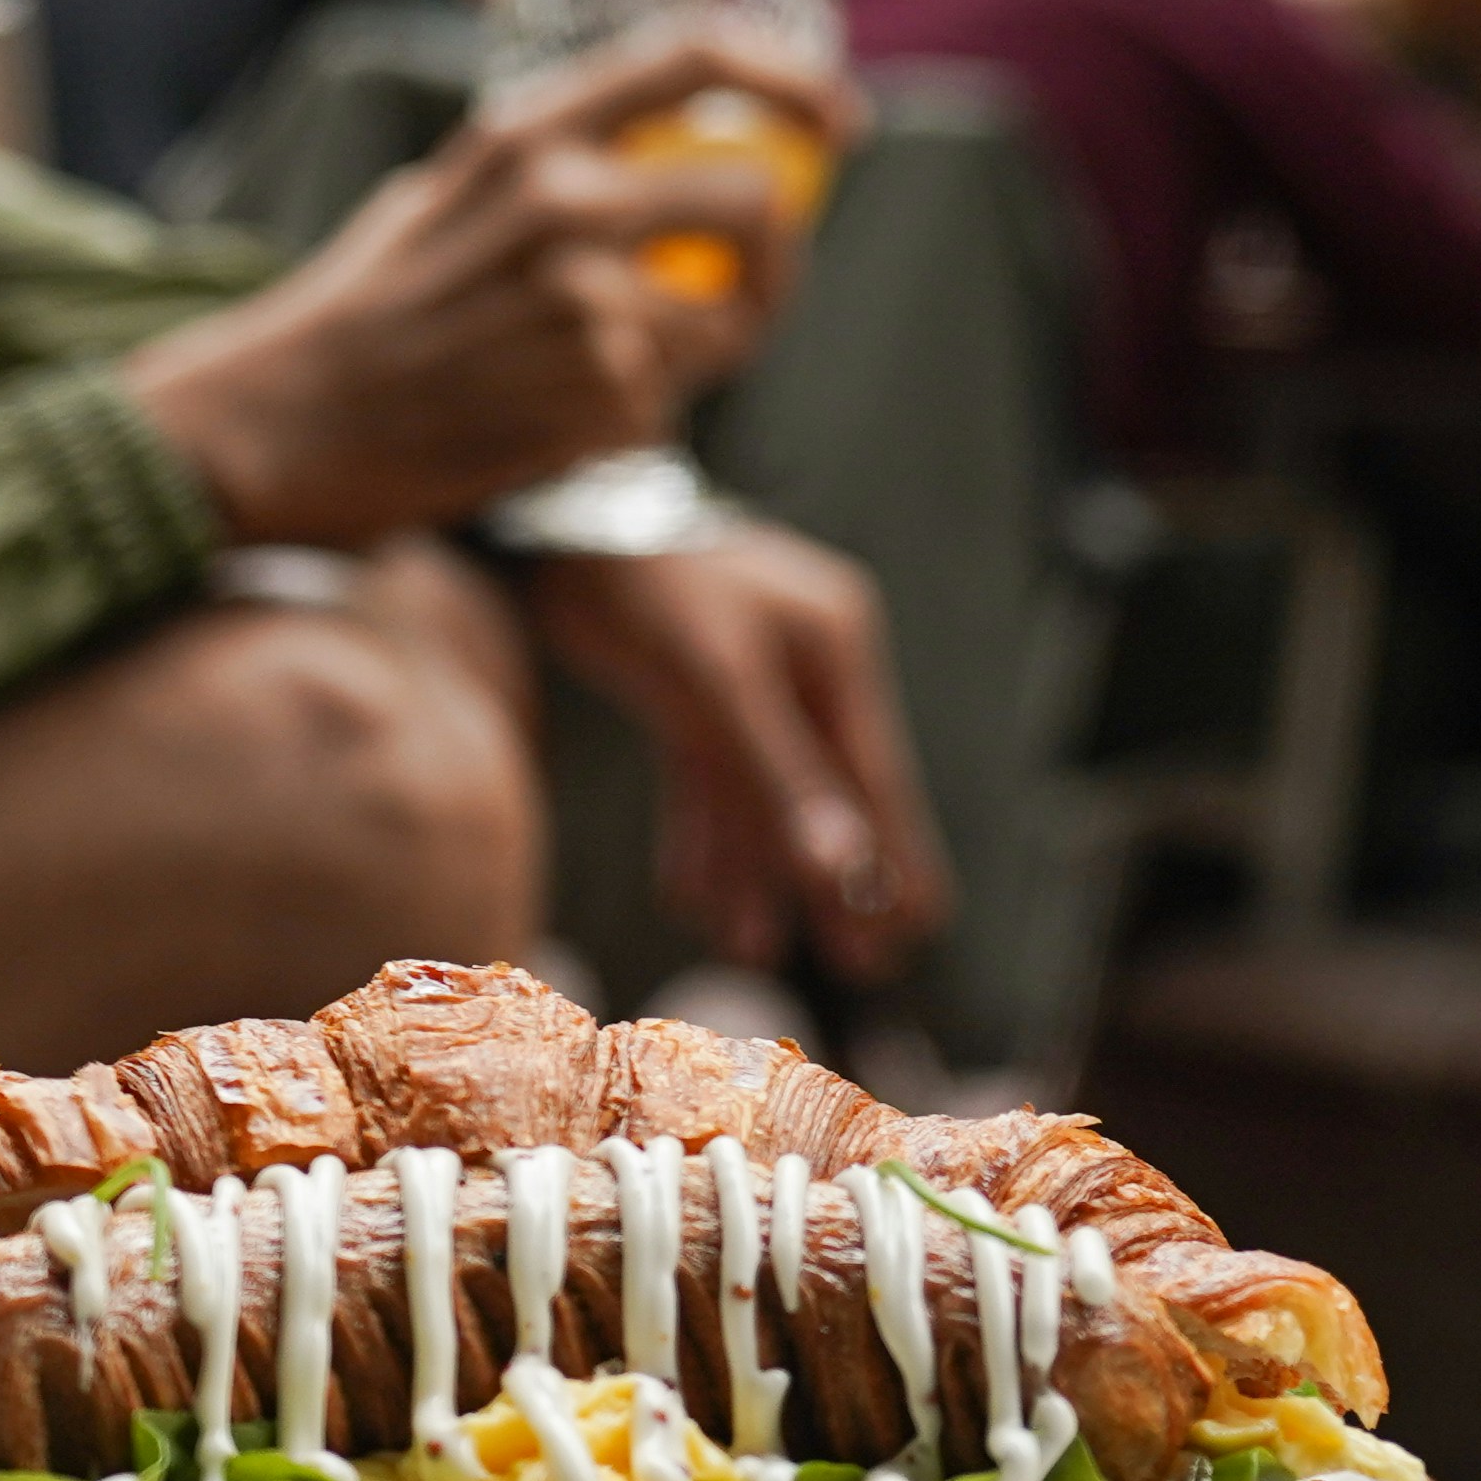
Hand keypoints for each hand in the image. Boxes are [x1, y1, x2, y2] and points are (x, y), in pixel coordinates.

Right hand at [127, 32, 864, 550]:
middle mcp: (564, 203)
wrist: (269, 428)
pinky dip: (628, 425)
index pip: (693, 57)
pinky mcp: (594, 399)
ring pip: (722, 327)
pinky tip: (549, 423)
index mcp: (521, 136)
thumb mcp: (433, 200)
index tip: (837, 121)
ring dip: (690, 363)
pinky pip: (667, 409)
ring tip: (598, 381)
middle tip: (750, 293)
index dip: (790, 80)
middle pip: (758, 204)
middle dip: (776, 260)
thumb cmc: (347, 321)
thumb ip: (538, 175)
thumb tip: (659, 170)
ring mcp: (585, 303)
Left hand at [520, 527, 952, 985]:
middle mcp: (801, 666)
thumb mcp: (717, 679)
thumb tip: (843, 866)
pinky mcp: (689, 689)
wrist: (559, 512)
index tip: (921, 927)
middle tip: (864, 968)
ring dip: (756, 872)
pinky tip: (694, 900)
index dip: (896, 858)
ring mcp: (744, 679)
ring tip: (756, 952)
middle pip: (824, 794)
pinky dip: (703, 833)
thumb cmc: (647, 581)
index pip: (875, 777)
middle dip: (835, 885)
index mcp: (833, 651)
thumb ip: (779, 773)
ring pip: (759, 794)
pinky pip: (708, 777)